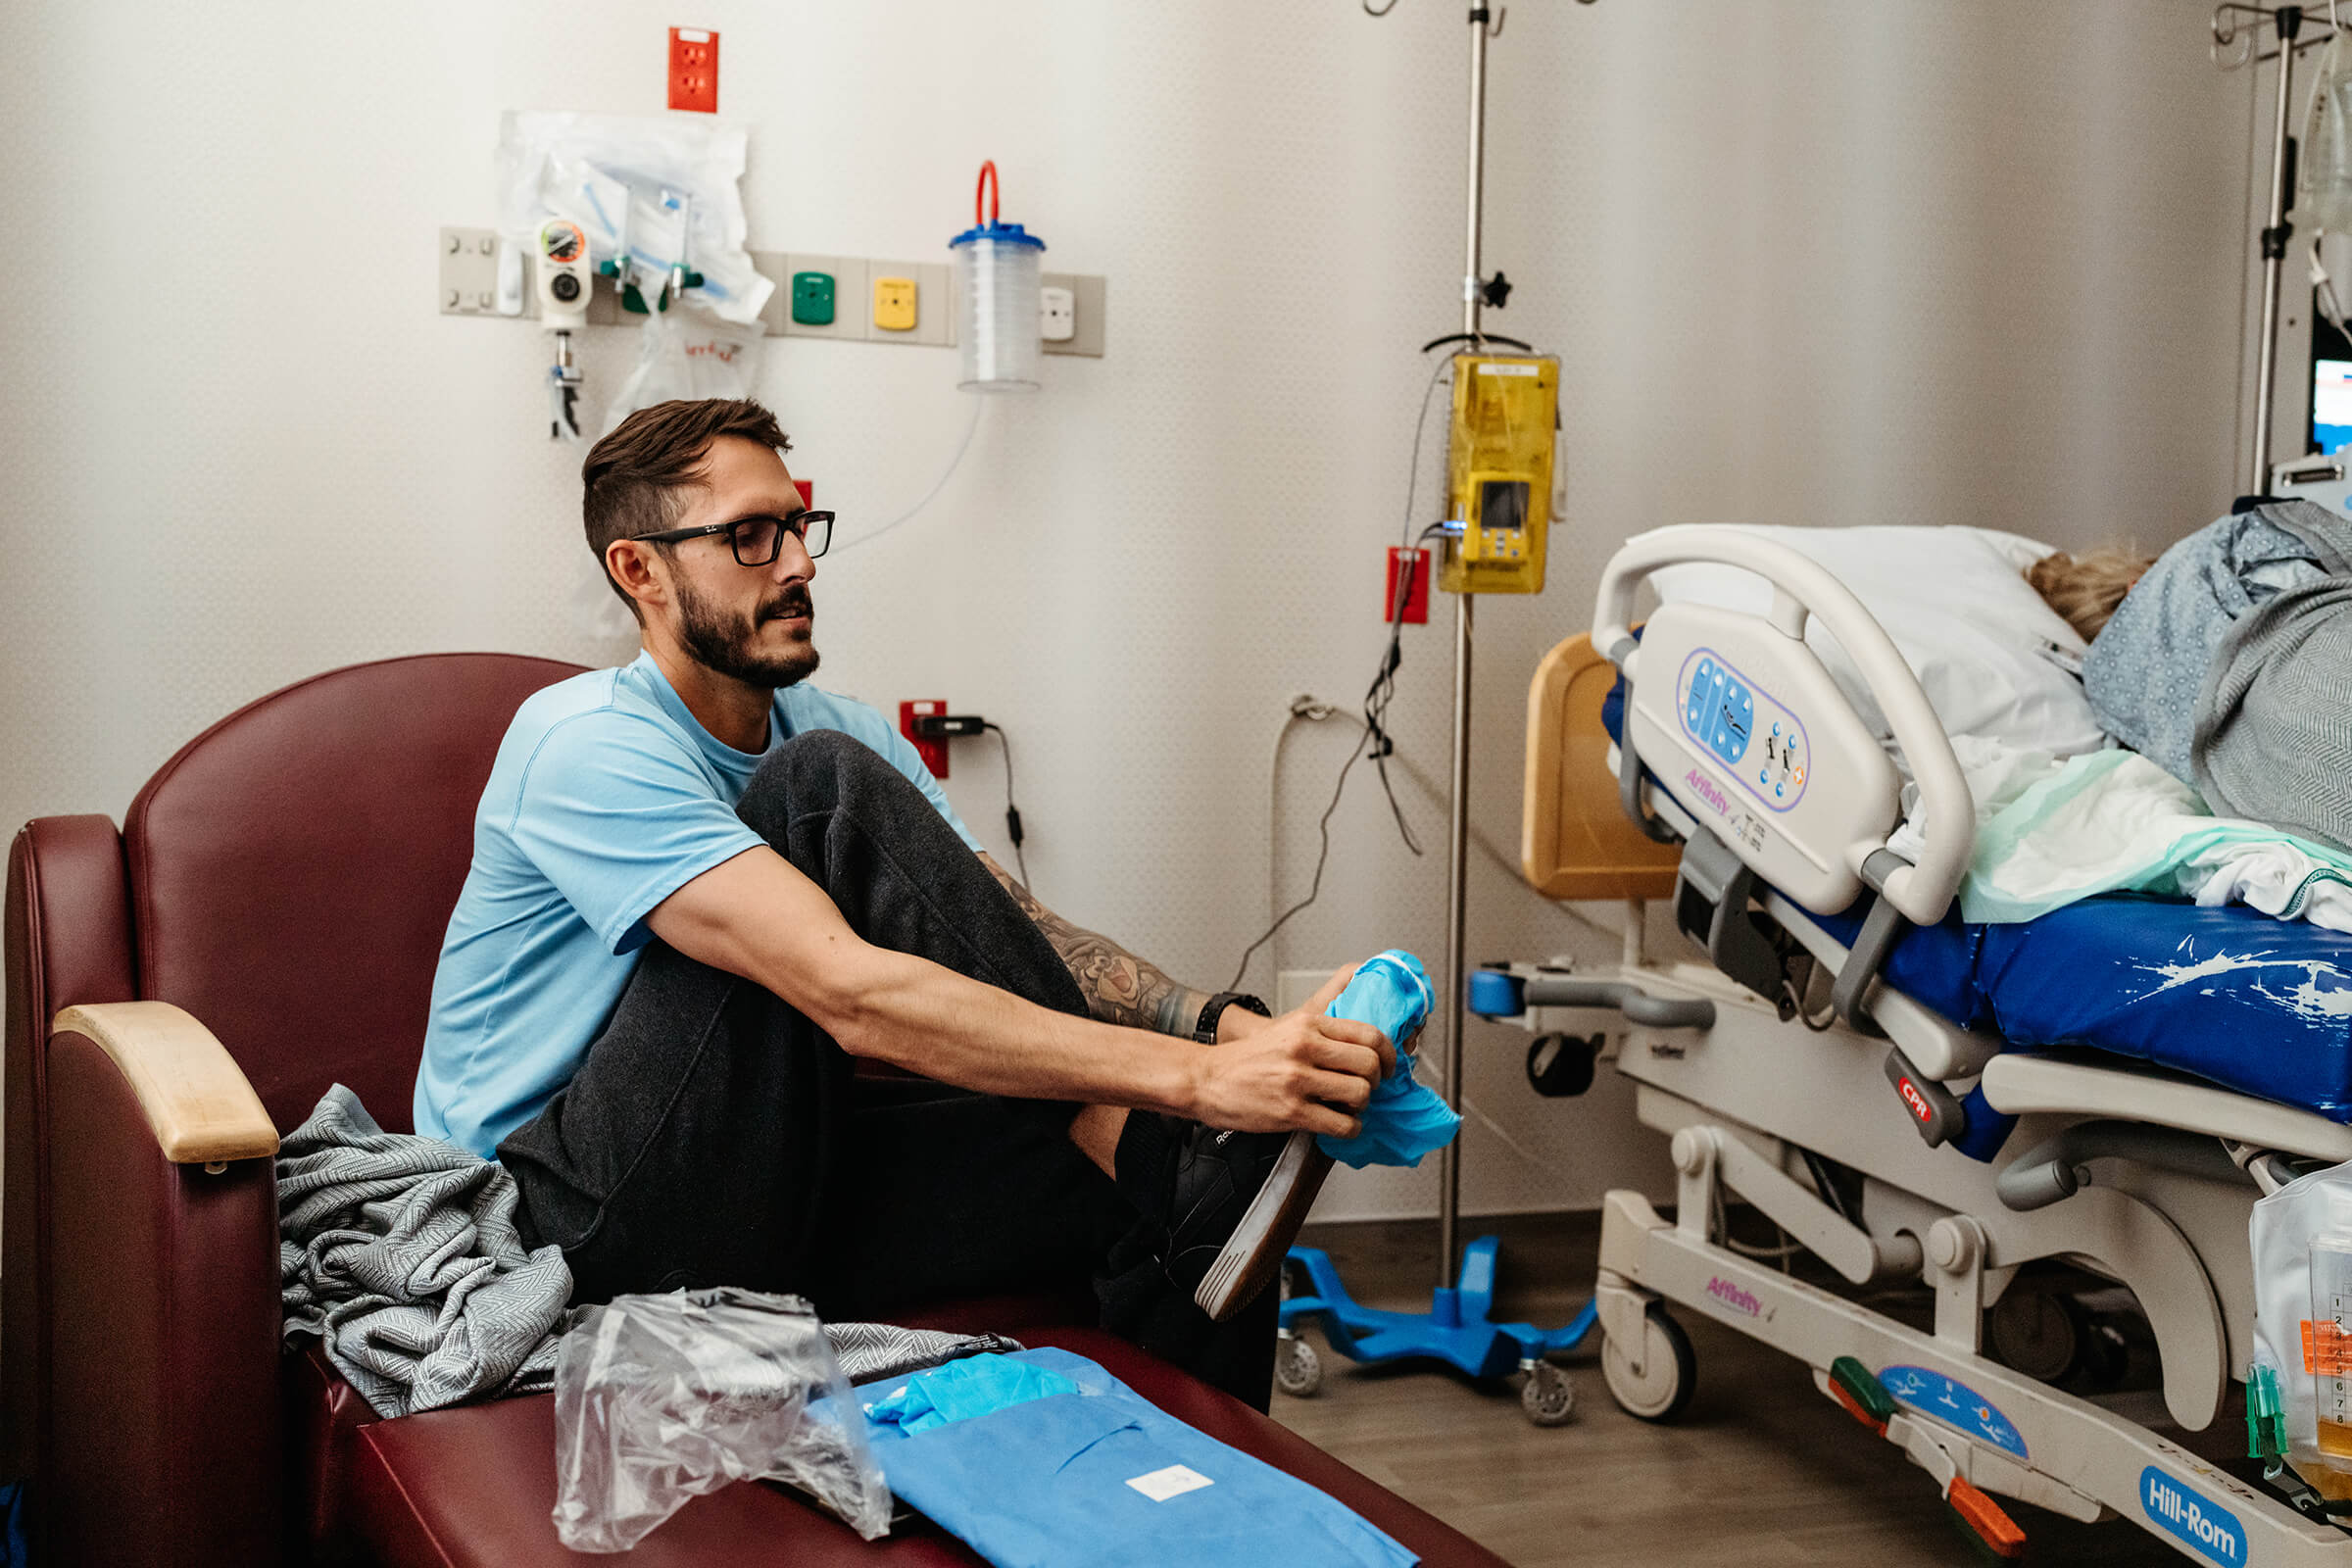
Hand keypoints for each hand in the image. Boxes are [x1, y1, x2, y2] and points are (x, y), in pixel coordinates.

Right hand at [1188, 962, 1394, 1134]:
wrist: (1205, 1079)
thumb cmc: (1245, 1059)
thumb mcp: (1286, 1030)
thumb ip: (1322, 1034)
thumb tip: (1364, 1048)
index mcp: (1308, 1024)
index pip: (1369, 1034)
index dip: (1389, 1053)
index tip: (1389, 1066)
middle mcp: (1304, 1047)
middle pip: (1370, 1064)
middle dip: (1376, 1081)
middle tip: (1367, 1089)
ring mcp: (1297, 1080)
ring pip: (1360, 1094)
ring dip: (1361, 1106)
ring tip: (1349, 1107)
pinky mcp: (1291, 1111)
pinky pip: (1341, 1124)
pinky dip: (1349, 1129)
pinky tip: (1340, 1125)